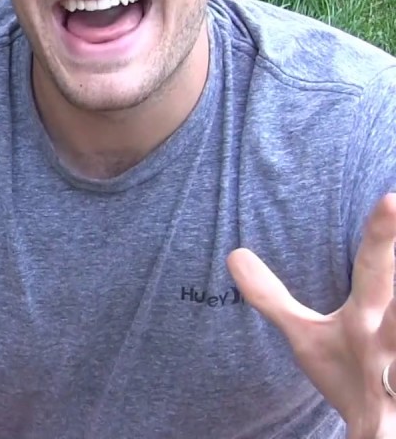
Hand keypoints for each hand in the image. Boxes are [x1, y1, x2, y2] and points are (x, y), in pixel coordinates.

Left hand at [229, 192, 395, 437]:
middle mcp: (390, 341)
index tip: (390, 197)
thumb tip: (233, 254)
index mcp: (369, 316)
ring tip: (386, 359)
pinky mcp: (395, 416)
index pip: (373, 269)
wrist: (379, 431)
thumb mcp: (306, 336)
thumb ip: (272, 298)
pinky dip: (389, 413)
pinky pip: (391, 418)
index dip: (381, 235)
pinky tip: (386, 398)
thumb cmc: (349, 374)